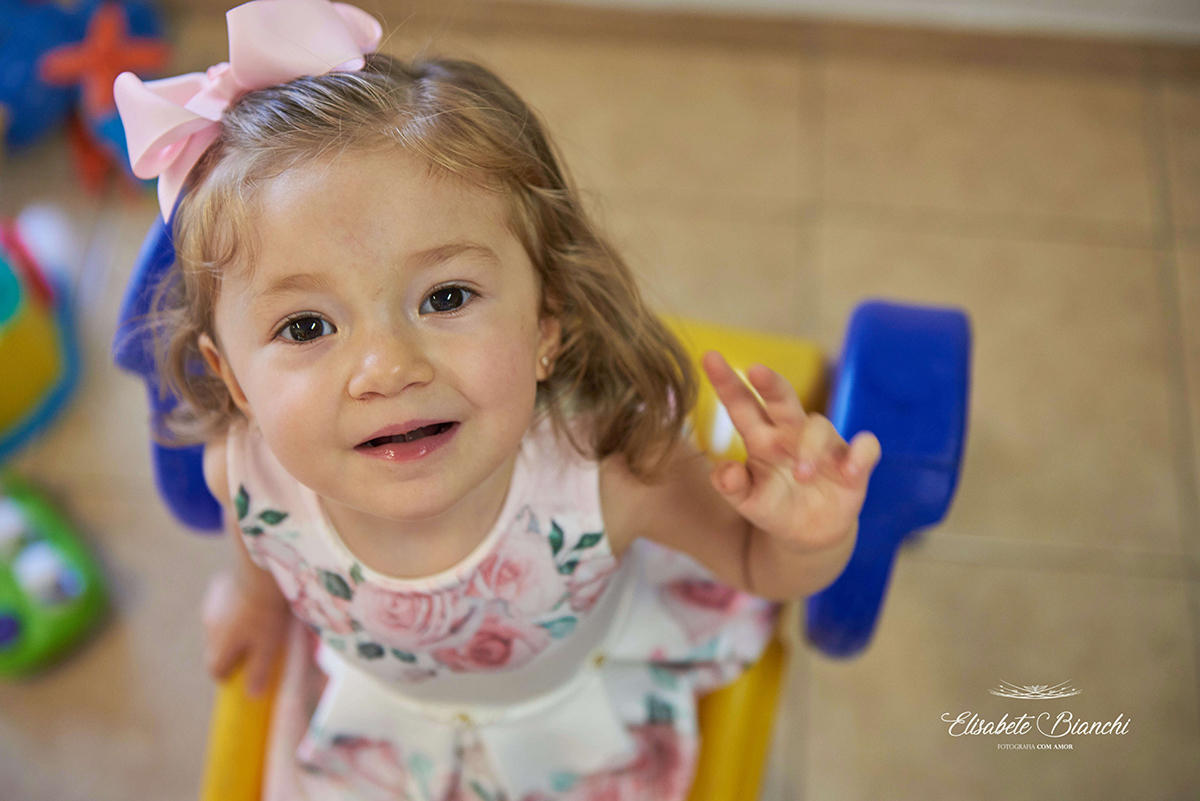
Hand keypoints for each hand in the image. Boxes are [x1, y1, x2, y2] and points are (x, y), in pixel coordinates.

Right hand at [201, 569, 289, 695]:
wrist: (261, 571)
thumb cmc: (267, 613)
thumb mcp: (268, 646)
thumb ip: (259, 671)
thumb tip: (252, 695)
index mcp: (219, 646)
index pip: (215, 670)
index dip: (226, 675)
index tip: (238, 674)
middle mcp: (209, 628)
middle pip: (215, 648)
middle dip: (229, 651)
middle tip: (250, 648)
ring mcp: (210, 607)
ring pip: (217, 625)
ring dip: (229, 627)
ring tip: (252, 622)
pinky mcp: (216, 588)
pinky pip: (221, 604)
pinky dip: (231, 607)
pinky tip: (249, 600)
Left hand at [701, 350, 880, 552]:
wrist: (808, 534)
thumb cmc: (774, 506)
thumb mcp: (748, 502)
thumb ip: (732, 487)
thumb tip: (725, 472)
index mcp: (761, 438)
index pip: (742, 405)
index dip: (726, 382)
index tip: (709, 357)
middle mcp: (791, 433)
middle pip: (782, 400)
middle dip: (771, 384)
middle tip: (756, 371)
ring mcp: (825, 445)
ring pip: (819, 426)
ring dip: (810, 448)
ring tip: (801, 476)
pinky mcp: (854, 463)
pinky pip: (865, 447)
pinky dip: (860, 455)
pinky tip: (849, 472)